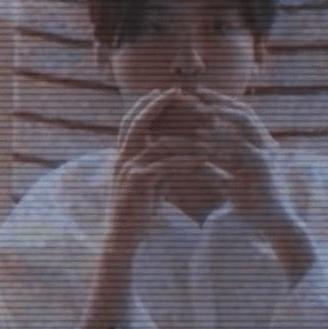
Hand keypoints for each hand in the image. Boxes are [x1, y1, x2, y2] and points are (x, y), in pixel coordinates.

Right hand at [108, 89, 210, 245]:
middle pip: (137, 123)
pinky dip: (186, 159)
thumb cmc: (136, 212)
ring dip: (186, 138)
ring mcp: (126, 170)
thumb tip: (174, 153)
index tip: (164, 92)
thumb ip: (156, 165)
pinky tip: (204, 157)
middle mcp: (120, 159)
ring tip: (207, 133)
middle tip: (178, 92)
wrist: (123, 237)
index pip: (130, 122)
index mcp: (120, 156)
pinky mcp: (137, 183)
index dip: (145, 105)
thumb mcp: (147, 184)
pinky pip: (166, 164)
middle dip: (156, 105)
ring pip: (158, 144)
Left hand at [195, 88, 294, 232]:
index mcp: (257, 147)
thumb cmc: (248, 208)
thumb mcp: (224, 185)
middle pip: (243, 113)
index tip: (194, 96)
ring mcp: (267, 154)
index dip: (218, 104)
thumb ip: (210, 172)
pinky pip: (241, 147)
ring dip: (220, 114)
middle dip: (219, 100)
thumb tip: (190, 165)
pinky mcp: (264, 166)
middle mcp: (265, 146)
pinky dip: (221, 140)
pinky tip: (201, 136)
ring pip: (244, 124)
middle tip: (194, 91)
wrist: (268, 227)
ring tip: (196, 107)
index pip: (239, 116)